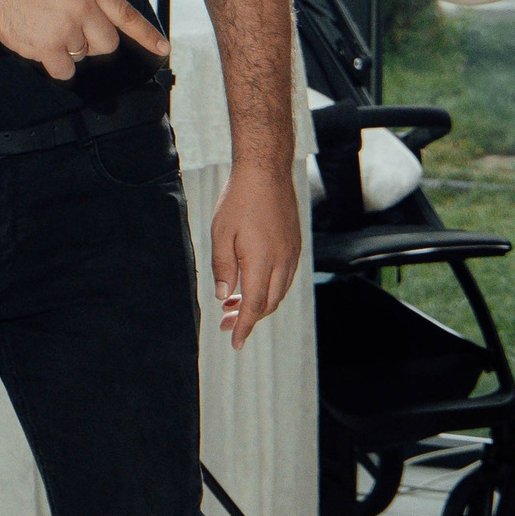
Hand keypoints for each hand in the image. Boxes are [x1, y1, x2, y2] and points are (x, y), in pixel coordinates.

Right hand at [0, 0, 168, 83]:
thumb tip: (102, 27)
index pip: (127, 15)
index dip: (146, 35)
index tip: (163, 49)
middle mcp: (85, 8)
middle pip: (107, 44)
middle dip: (93, 44)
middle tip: (69, 31)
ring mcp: (69, 29)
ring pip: (84, 57)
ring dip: (68, 51)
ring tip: (45, 29)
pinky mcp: (51, 48)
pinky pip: (66, 71)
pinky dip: (56, 67)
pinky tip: (40, 47)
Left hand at [209, 158, 302, 349]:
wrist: (266, 172)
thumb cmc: (239, 200)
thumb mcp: (220, 234)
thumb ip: (222, 268)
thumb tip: (221, 295)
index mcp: (262, 262)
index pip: (254, 305)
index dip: (244, 327)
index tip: (235, 343)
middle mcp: (282, 262)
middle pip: (268, 303)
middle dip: (247, 318)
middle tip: (224, 323)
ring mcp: (291, 254)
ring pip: (278, 292)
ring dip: (257, 303)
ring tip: (231, 304)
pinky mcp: (294, 245)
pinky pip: (284, 277)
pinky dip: (268, 288)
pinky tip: (249, 284)